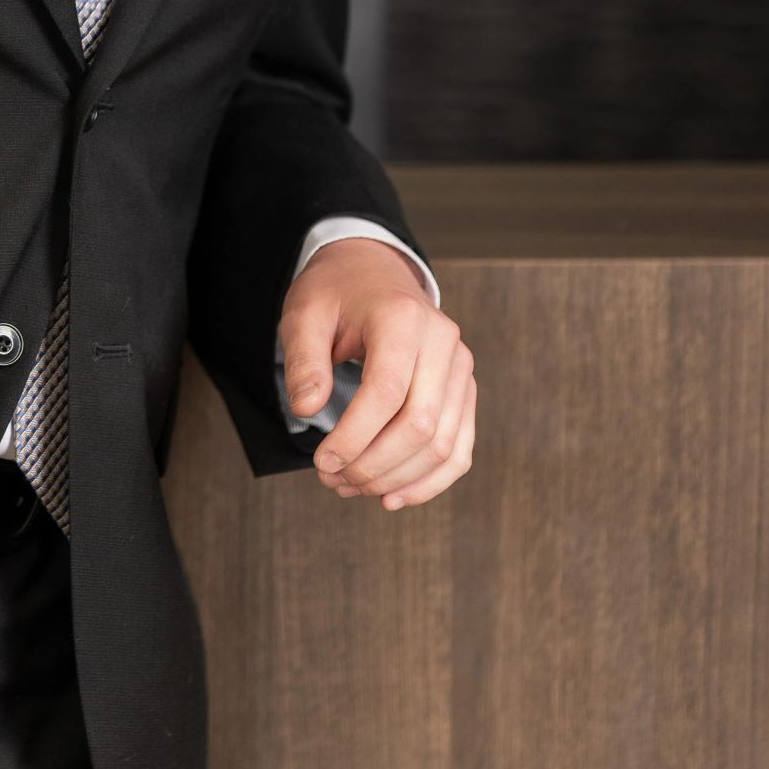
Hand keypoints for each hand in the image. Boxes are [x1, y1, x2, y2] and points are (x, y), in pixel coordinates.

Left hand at [278, 236, 475, 511]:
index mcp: (402, 318)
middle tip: (331, 479)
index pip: (386, 392)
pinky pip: (459, 449)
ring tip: (351, 487)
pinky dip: (429, 481)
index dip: (354, 436)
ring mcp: (461, 368)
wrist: (373, 271)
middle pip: (420, 425)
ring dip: (397, 479)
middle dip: (373, 465)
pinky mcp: (465, 391)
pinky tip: (392, 496)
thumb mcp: (304, 314)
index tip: (321, 462)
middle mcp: (443, 343)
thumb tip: (307, 410)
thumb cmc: (336, 293)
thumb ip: (303, 360)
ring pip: (443, 445)